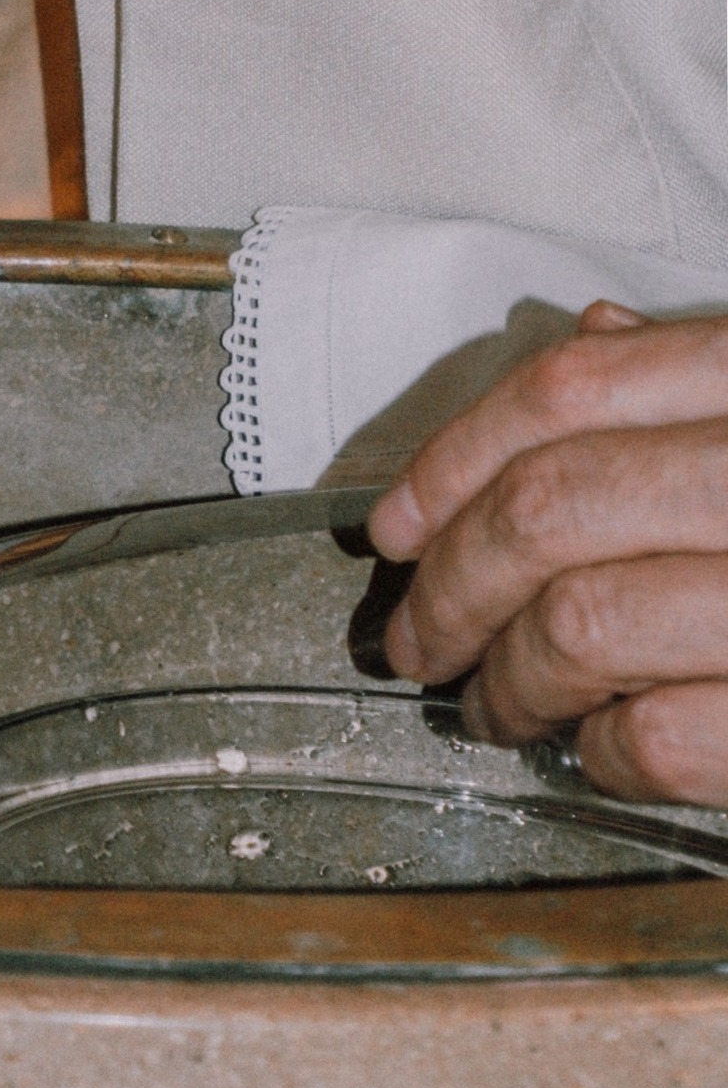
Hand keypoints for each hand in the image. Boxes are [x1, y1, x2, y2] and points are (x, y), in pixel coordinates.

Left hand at [366, 305, 727, 802]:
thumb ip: (697, 379)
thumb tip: (595, 334)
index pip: (566, 391)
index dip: (450, 460)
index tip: (390, 527)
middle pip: (544, 511)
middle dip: (449, 588)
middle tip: (416, 643)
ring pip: (578, 627)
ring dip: (509, 684)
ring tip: (496, 709)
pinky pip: (658, 739)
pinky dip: (607, 753)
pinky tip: (603, 749)